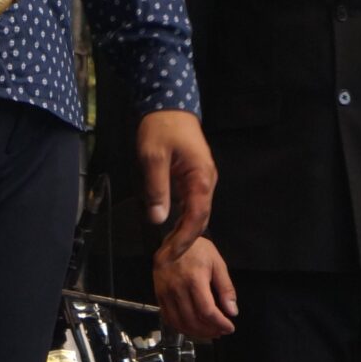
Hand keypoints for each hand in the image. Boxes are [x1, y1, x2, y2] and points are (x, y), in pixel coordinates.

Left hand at [134, 109, 215, 255]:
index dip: (184, 240)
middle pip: (200, 219)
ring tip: (166, 249)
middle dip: (184, 240)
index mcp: (201, 178)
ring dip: (183, 231)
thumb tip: (158, 220)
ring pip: (196, 212)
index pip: (197, 218)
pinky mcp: (194, 176)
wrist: (168, 103)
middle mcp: (207, 181)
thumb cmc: (161, 128)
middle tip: (165, 258)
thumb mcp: (153, 157)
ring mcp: (202, 179)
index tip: (169, 255)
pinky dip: (182, 218)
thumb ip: (157, 188)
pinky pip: (191, 203)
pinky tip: (169, 228)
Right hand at [154, 234, 237, 340]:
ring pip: (180, 323)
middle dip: (210, 331)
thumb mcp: (217, 264)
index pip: (207, 311)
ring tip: (209, 332)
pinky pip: (168, 318)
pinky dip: (181, 328)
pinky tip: (192, 328)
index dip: (219, 323)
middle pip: (193, 320)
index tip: (230, 328)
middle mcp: (177, 288)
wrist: (174, 238)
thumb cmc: (198, 250)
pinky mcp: (158, 294)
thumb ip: (226, 288)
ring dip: (196, 333)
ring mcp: (165, 292)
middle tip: (221, 331)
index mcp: (194, 279)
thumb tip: (232, 312)